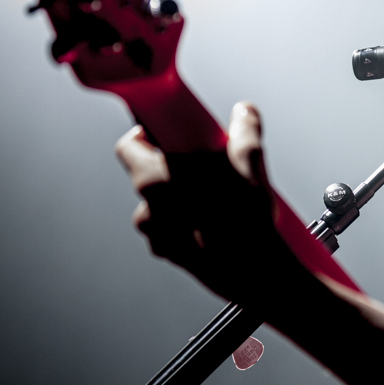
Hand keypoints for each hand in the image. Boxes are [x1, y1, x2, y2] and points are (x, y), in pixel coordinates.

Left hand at [115, 102, 310, 306]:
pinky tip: (216, 224)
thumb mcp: (250, 161)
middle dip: (174, 169)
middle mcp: (148, 207)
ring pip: (161, 206)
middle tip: (203, 166)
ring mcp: (157, 235)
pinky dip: (187, 226)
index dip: (145, 135)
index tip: (162, 134)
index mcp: (155, 177)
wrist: (255, 270)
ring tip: (215, 200)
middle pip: (148, 176)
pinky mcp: (170, 255)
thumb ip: (244, 129)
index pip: (128, 146)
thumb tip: (244, 113)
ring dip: (181, 200)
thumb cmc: (245, 220)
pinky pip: (172, 232)